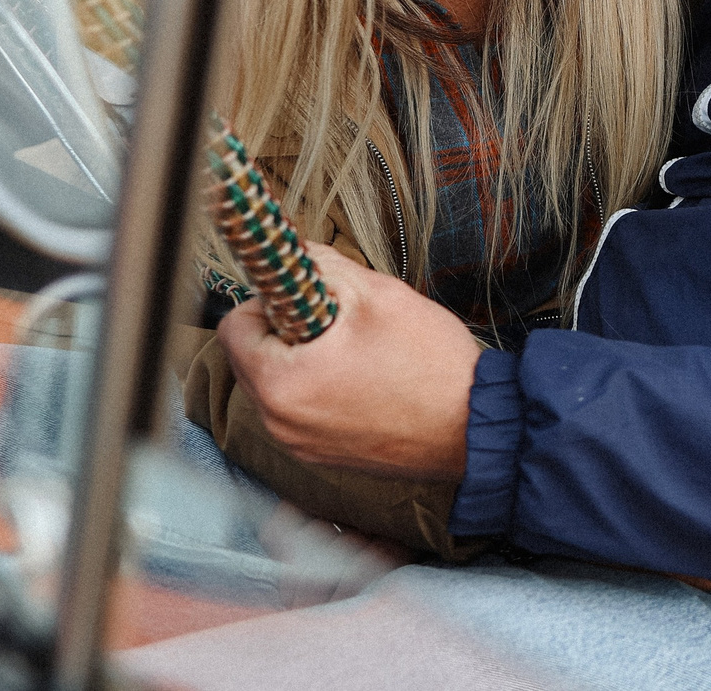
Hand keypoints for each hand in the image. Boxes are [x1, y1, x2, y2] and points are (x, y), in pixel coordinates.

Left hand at [219, 242, 480, 479]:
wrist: (475, 426)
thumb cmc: (431, 365)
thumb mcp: (380, 296)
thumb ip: (326, 268)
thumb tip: (297, 254)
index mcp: (281, 382)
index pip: (235, 326)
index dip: (269, 298)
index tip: (307, 294)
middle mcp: (279, 422)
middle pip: (254, 358)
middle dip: (289, 331)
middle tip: (342, 321)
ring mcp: (300, 444)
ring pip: (280, 385)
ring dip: (307, 361)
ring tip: (362, 353)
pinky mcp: (323, 456)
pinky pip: (303, 412)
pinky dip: (324, 390)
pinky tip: (369, 381)